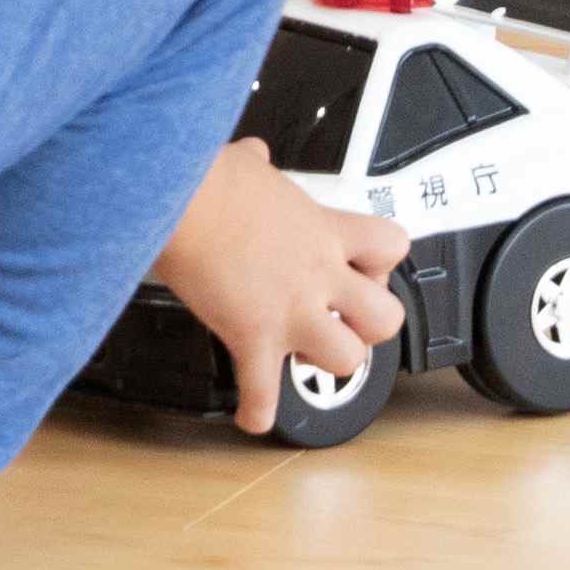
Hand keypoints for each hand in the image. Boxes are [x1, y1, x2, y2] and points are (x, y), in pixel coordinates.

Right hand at [155, 140, 410, 436]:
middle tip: (341, 318)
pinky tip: (252, 413)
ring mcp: (291, 311)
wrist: (176, 199)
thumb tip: (252, 155)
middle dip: (369, 325)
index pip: (392, 245)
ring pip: (348, 360)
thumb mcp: (245, 163)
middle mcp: (319, 274)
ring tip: (303, 354)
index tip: (360, 267)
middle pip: (386, 318)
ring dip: (327, 363)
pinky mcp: (254, 337)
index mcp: (324, 230)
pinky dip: (259, 410)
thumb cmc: (207, 180)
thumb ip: (258, 165)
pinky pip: (266, 393)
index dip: (382, 262)